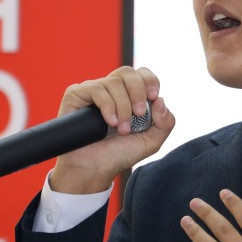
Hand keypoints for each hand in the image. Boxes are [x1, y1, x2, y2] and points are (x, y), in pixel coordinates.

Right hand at [49, 66, 175, 192]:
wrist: (93, 169)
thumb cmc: (118, 154)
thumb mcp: (151, 142)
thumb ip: (165, 123)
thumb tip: (161, 100)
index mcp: (128, 96)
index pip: (141, 74)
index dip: (150, 80)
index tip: (153, 96)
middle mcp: (110, 90)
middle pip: (127, 72)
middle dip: (138, 91)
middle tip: (139, 113)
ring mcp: (93, 91)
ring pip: (114, 82)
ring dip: (123, 107)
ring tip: (122, 129)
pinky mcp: (76, 95)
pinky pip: (96, 89)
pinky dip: (108, 106)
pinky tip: (109, 122)